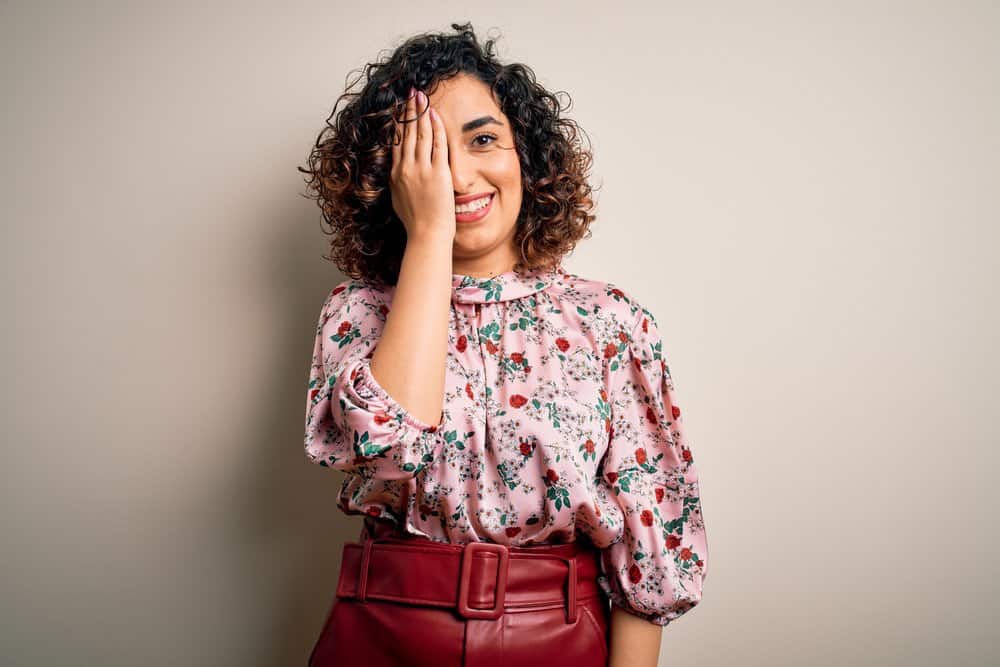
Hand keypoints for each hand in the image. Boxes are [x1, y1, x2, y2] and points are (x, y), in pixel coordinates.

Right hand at [389, 88, 454, 241]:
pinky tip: (435, 114)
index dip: (399, 123)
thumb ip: (399, 184)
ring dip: (421, 113)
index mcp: (396, 174)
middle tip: (412, 94)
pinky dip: (436, 127)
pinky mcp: (438, 172)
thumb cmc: (416, 223)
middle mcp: (406, 168)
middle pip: (406, 133)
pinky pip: (437, 144)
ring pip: (420, 134)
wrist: (426, 234)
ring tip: (422, 97)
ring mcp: (421, 169)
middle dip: (409, 111)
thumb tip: (397, 176)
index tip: (401, 109)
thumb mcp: (399, 200)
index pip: (396, 141)